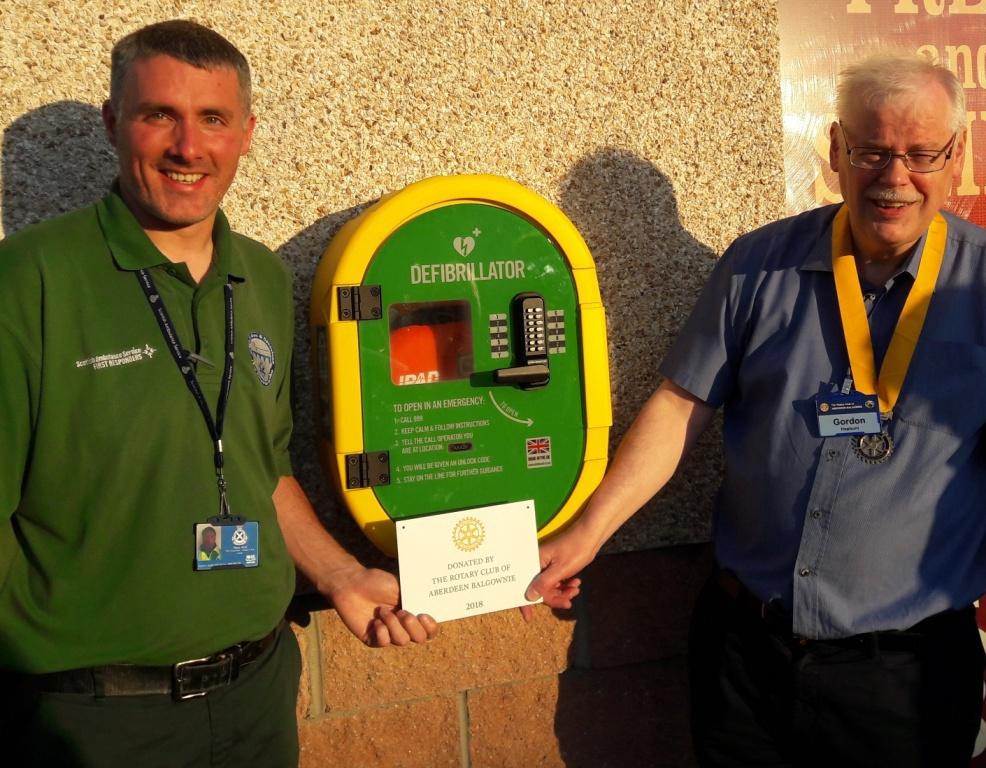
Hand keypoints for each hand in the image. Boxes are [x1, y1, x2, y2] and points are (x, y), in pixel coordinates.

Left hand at [324, 565, 438, 646]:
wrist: (351, 583)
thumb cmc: (376, 582)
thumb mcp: (400, 587)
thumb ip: (415, 598)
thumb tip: (431, 605)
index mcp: (412, 613)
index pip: (429, 630)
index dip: (430, 627)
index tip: (423, 615)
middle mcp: (402, 626)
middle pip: (419, 639)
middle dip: (412, 626)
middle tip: (401, 612)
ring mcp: (388, 633)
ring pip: (401, 641)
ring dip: (393, 624)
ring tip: (382, 611)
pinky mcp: (372, 639)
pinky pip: (384, 642)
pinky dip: (381, 631)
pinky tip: (375, 621)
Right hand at [522, 524, 598, 615]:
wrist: (590, 536)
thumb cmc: (574, 549)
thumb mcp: (560, 570)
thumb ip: (544, 584)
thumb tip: (529, 597)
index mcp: (534, 562)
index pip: (525, 585)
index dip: (525, 603)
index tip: (529, 619)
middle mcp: (538, 564)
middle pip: (540, 590)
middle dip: (554, 597)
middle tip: (569, 602)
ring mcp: (547, 566)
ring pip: (550, 588)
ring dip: (563, 592)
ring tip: (576, 589)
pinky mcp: (556, 566)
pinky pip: (557, 582)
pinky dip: (566, 586)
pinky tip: (576, 583)